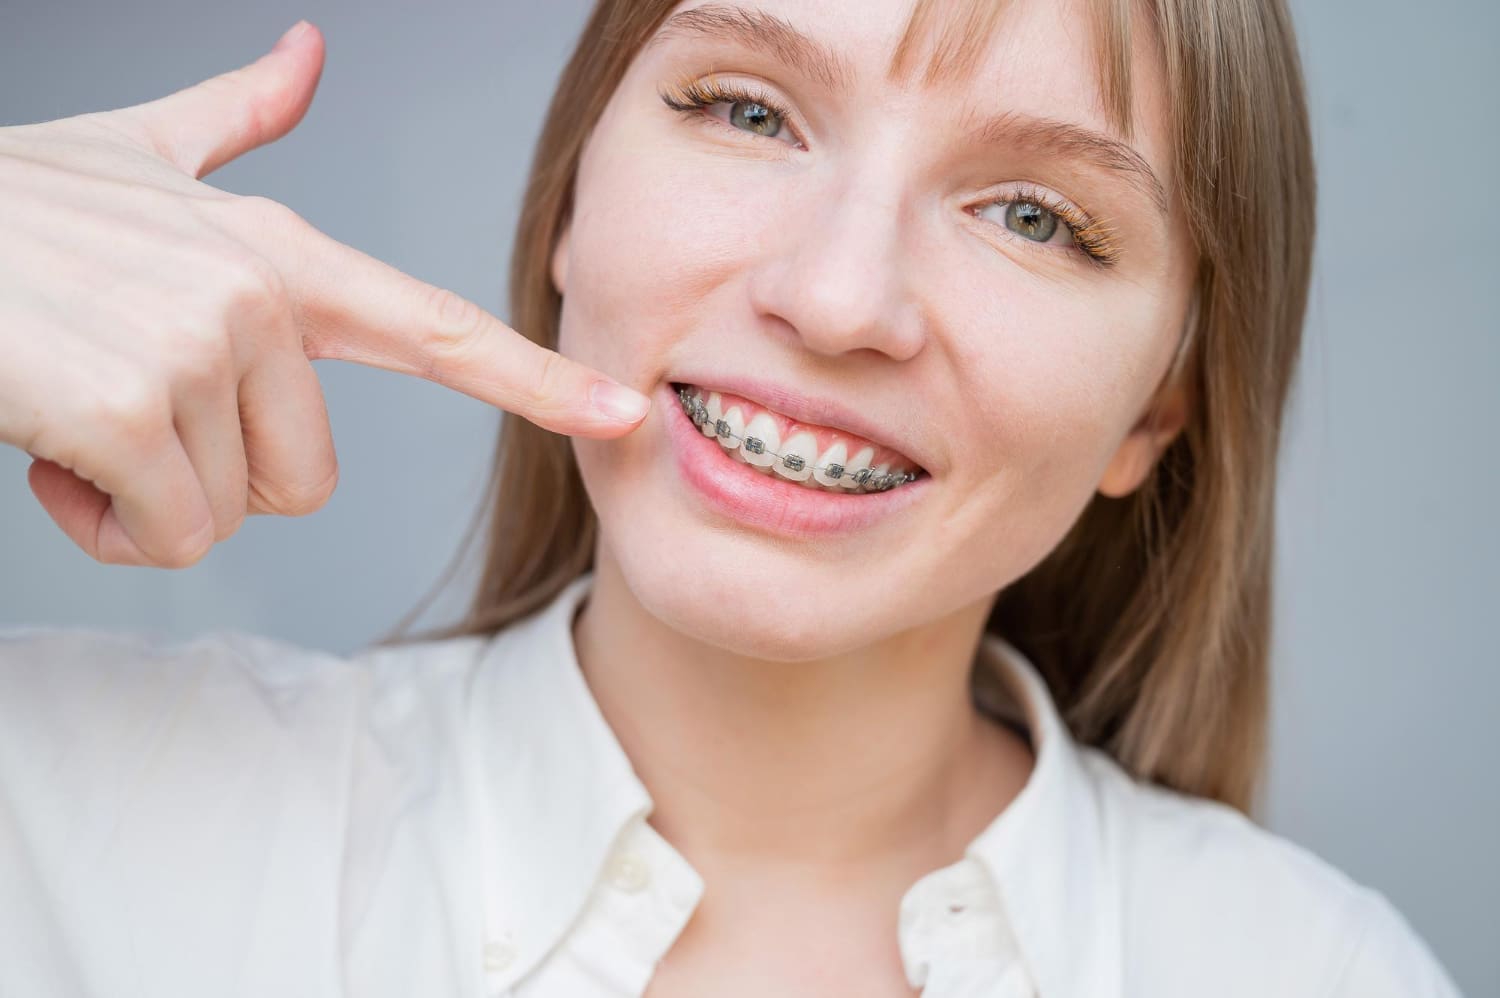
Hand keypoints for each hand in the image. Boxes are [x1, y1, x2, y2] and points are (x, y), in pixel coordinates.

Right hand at [0, 21, 648, 568]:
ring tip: (75, 406)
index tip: (623, 411)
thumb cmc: (8, 214)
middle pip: (304, 483)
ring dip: (141, 495)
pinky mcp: (126, 405)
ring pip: (226, 518)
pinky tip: (47, 445)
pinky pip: (163, 536)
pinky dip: (97, 521)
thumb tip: (305, 55)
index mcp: (280, 252)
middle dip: (208, 475)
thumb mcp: (130, 155)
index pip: (436, 325)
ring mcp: (196, 345)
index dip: (535, 376)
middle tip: (122, 401)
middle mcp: (258, 293)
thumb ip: (228, 119)